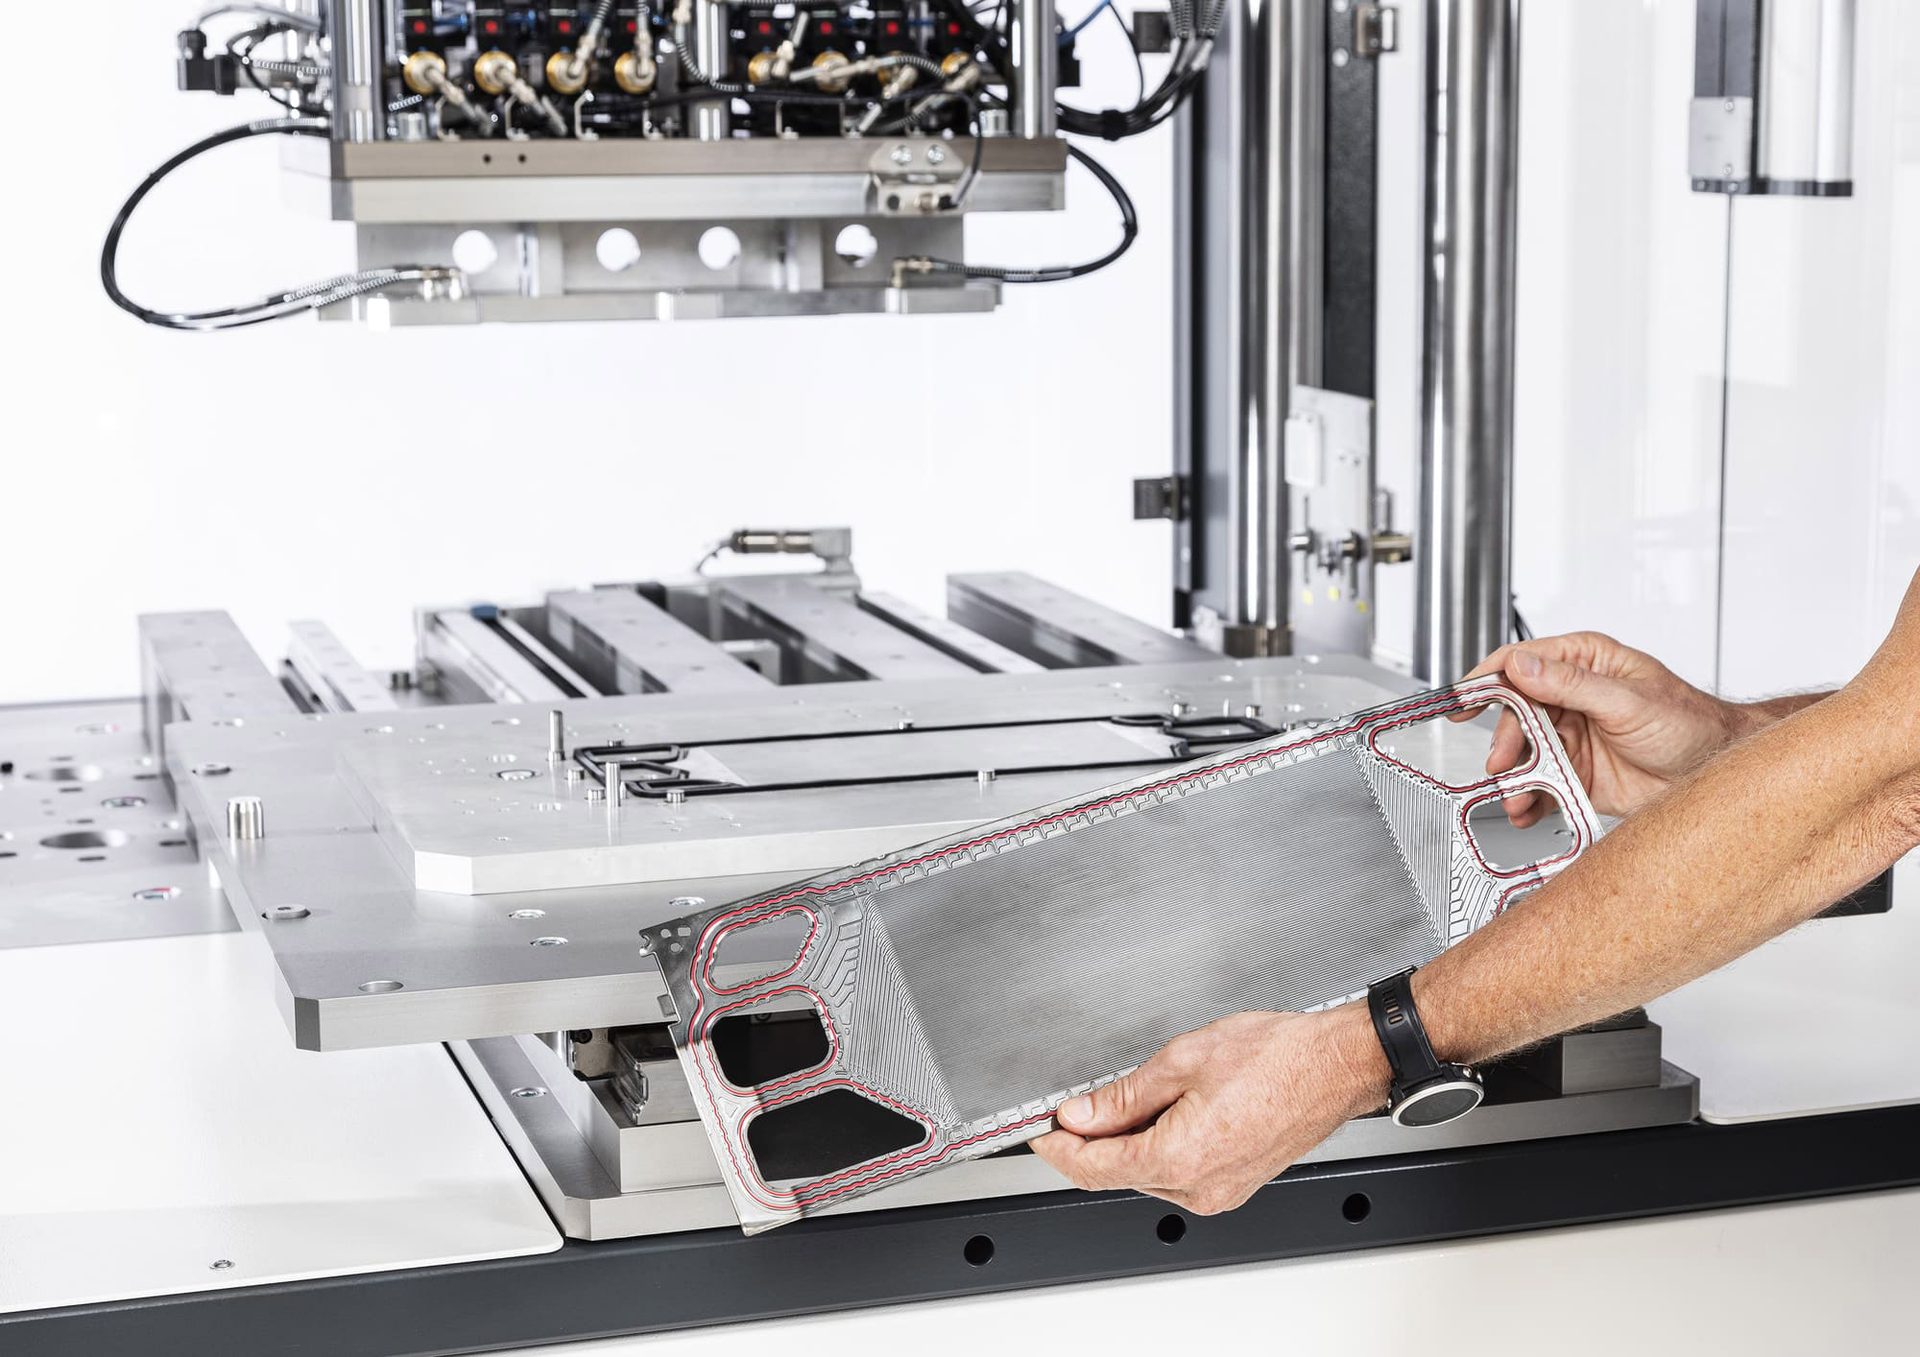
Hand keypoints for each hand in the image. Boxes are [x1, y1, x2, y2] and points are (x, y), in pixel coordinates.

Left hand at [1029, 1007, 1384, 1215]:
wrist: (1334, 1066)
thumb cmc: (1276, 1058)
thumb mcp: (1182, 1060)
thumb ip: (1123, 1096)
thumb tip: (1081, 1115)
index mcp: (1180, 1158)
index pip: (1094, 1167)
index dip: (1058, 1148)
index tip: (1039, 1131)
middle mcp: (1199, 1187)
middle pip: (1116, 1174)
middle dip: (1089, 1142)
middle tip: (1074, 1107)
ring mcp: (1218, 1192)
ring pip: (1145, 1175)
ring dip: (1125, 1144)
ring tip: (1131, 1098)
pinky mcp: (1232, 1185)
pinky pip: (1175, 1173)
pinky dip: (1156, 1148)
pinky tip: (1162, 1114)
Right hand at [1453, 632, 1748, 823]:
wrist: (1715, 771)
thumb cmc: (1689, 723)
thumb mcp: (1628, 700)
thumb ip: (1571, 684)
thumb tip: (1523, 666)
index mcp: (1584, 663)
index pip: (1521, 662)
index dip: (1487, 679)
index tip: (1462, 700)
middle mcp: (1572, 696)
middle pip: (1516, 713)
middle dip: (1505, 742)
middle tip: (1503, 764)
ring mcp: (1573, 735)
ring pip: (1526, 752)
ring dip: (1516, 777)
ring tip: (1518, 798)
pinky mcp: (1577, 771)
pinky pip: (1542, 784)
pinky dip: (1531, 800)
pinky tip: (1529, 810)